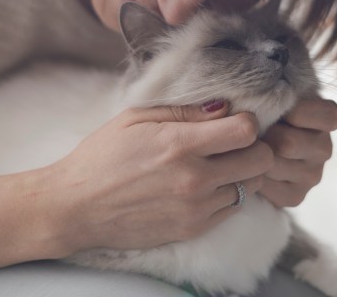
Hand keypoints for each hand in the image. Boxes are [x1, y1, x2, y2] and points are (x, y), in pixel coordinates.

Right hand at [44, 102, 274, 255]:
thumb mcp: (137, 118)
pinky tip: (207, 184)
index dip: (249, 122)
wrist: (76, 207)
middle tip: (238, 142)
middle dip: (256, 147)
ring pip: (250, 186)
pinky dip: (228, 194)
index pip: (247, 131)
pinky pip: (232, 209)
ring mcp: (196, 208)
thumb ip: (184, 111)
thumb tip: (224, 107)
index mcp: (179, 144)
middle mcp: (194, 178)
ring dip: (243, 173)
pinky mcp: (192, 229)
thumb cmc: (102, 156)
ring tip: (220, 163)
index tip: (237, 120)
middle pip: (261, 161)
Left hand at [259, 98, 336, 207]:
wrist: (252, 133)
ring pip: (273, 165)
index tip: (275, 105)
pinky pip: (267, 187)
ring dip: (252, 154)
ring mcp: (312, 175)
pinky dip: (250, 175)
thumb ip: (276, 88)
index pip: (327, 116)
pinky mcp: (295, 196)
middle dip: (262, 135)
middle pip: (288, 144)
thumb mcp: (276, 87)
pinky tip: (248, 163)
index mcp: (329, 117)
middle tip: (248, 127)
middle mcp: (325, 148)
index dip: (296, 111)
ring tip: (245, 144)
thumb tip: (261, 95)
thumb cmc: (264, 103)